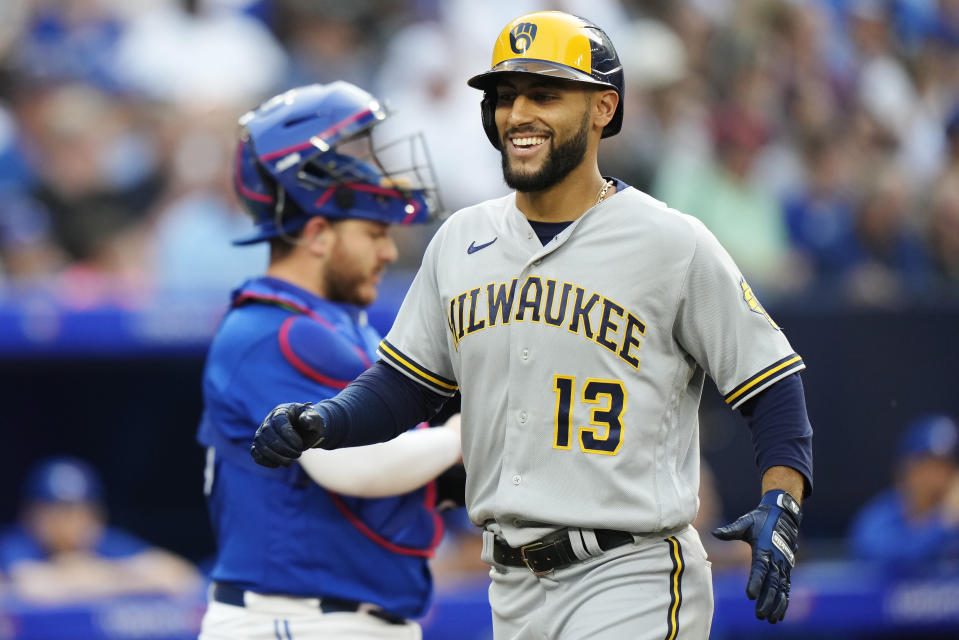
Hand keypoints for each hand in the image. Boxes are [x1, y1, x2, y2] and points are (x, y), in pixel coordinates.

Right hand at [251, 402, 325, 467]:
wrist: (305, 432)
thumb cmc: (310, 424)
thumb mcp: (315, 419)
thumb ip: (312, 419)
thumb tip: (305, 420)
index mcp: (281, 411)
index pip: (279, 423)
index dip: (289, 436)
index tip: (300, 445)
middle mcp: (268, 421)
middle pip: (269, 435)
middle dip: (284, 449)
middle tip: (298, 454)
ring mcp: (261, 434)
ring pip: (261, 446)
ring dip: (276, 457)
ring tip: (290, 462)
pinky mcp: (259, 445)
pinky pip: (256, 454)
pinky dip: (266, 461)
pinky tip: (278, 464)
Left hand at [712, 490, 801, 622]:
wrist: (783, 514)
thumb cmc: (760, 519)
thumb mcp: (746, 522)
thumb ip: (731, 530)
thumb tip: (715, 533)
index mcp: (764, 549)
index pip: (760, 569)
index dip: (755, 582)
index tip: (750, 596)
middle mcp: (776, 559)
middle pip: (772, 584)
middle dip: (766, 600)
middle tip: (759, 614)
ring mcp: (783, 565)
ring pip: (781, 589)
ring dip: (776, 605)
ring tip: (770, 619)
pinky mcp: (786, 568)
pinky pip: (786, 587)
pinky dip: (784, 601)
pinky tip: (779, 615)